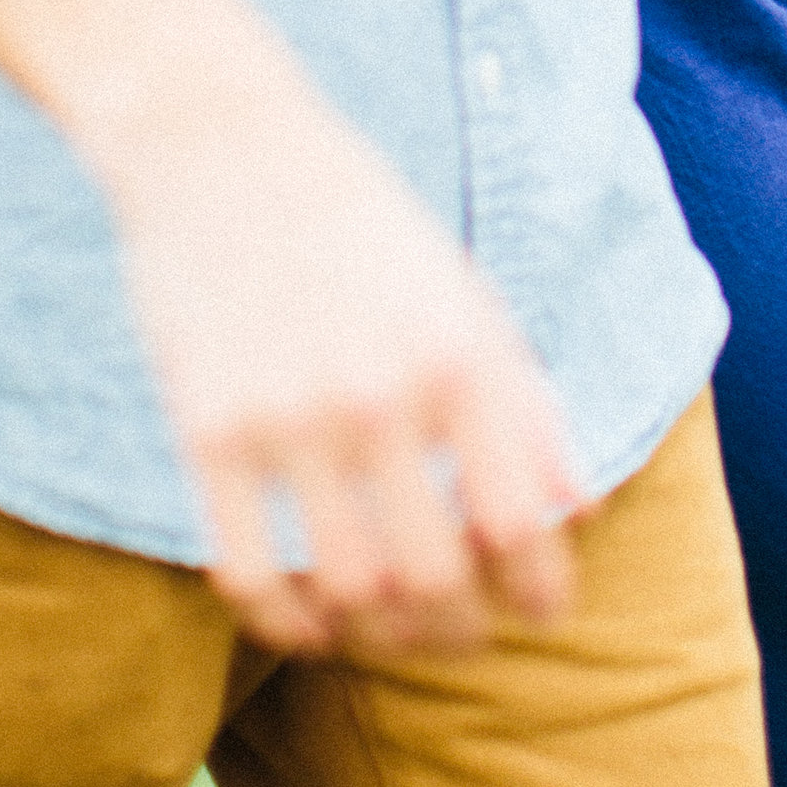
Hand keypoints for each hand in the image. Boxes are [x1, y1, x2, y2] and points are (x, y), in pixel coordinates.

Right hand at [103, 66, 583, 653]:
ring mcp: (288, 418)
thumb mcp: (465, 295)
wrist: (225, 147)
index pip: (522, 527)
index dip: (539, 593)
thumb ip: (527, 404)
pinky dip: (287, 625)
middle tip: (455, 633)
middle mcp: (381, 393)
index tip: (536, 613)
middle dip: (456, 633)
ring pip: (348, 594)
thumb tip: (580, 513)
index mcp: (460, 356)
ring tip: (386, 629)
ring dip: (376, 638)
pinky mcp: (206, 433)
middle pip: (436, 583)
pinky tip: (308, 619)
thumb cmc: (362, 225)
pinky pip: (250, 577)